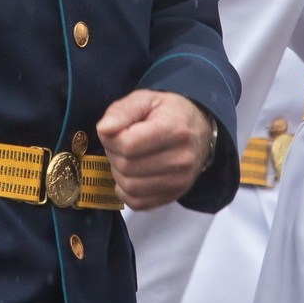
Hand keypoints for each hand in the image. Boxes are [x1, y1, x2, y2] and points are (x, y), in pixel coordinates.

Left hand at [97, 90, 214, 209]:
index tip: (115, 131)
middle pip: (127, 167)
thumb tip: (104, 129)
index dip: (112, 139)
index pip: (129, 145)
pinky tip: (130, 175)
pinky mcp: (173, 196)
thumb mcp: (144, 100)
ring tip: (126, 159)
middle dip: (113, 155)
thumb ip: (121, 111)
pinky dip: (126, 191)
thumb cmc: (168, 113)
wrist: (199, 132)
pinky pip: (137, 203)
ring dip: (118, 174)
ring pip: (130, 187)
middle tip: (120, 144)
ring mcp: (179, 181)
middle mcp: (181, 159)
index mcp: (174, 129)